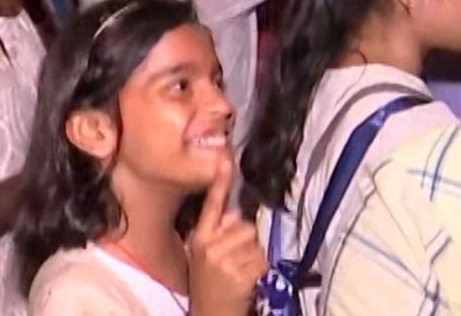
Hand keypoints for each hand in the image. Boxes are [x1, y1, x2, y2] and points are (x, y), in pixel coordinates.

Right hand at [188, 159, 266, 315]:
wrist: (209, 315)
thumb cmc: (209, 282)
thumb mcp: (204, 254)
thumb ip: (217, 232)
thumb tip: (234, 214)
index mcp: (199, 237)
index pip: (211, 205)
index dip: (220, 182)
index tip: (224, 160)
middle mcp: (209, 246)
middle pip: (245, 226)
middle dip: (246, 240)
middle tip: (235, 259)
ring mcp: (223, 261)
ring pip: (255, 242)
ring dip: (253, 255)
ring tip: (240, 269)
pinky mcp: (239, 274)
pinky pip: (261, 260)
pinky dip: (259, 269)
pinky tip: (246, 279)